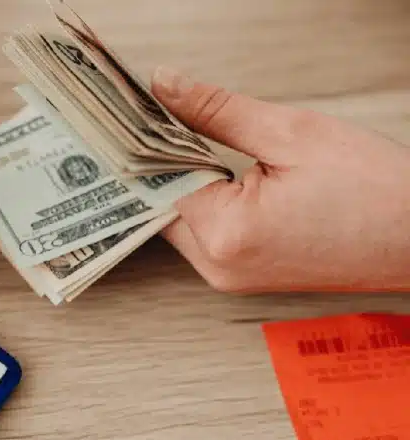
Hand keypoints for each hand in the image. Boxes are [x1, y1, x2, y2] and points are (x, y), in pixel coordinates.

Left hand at [150, 66, 409, 292]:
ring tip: (200, 140)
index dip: (147, 142)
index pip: (157, 181)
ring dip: (187, 180)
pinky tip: (221, 171)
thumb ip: (216, 111)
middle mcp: (218, 267)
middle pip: (162, 204)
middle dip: (164, 160)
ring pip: (181, 218)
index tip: (139, 111)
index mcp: (225, 235)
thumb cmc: (375, 188)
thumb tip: (164, 86)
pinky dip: (207, 201)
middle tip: (164, 117)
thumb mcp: (291, 132)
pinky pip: (205, 233)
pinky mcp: (242, 276)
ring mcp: (229, 277)